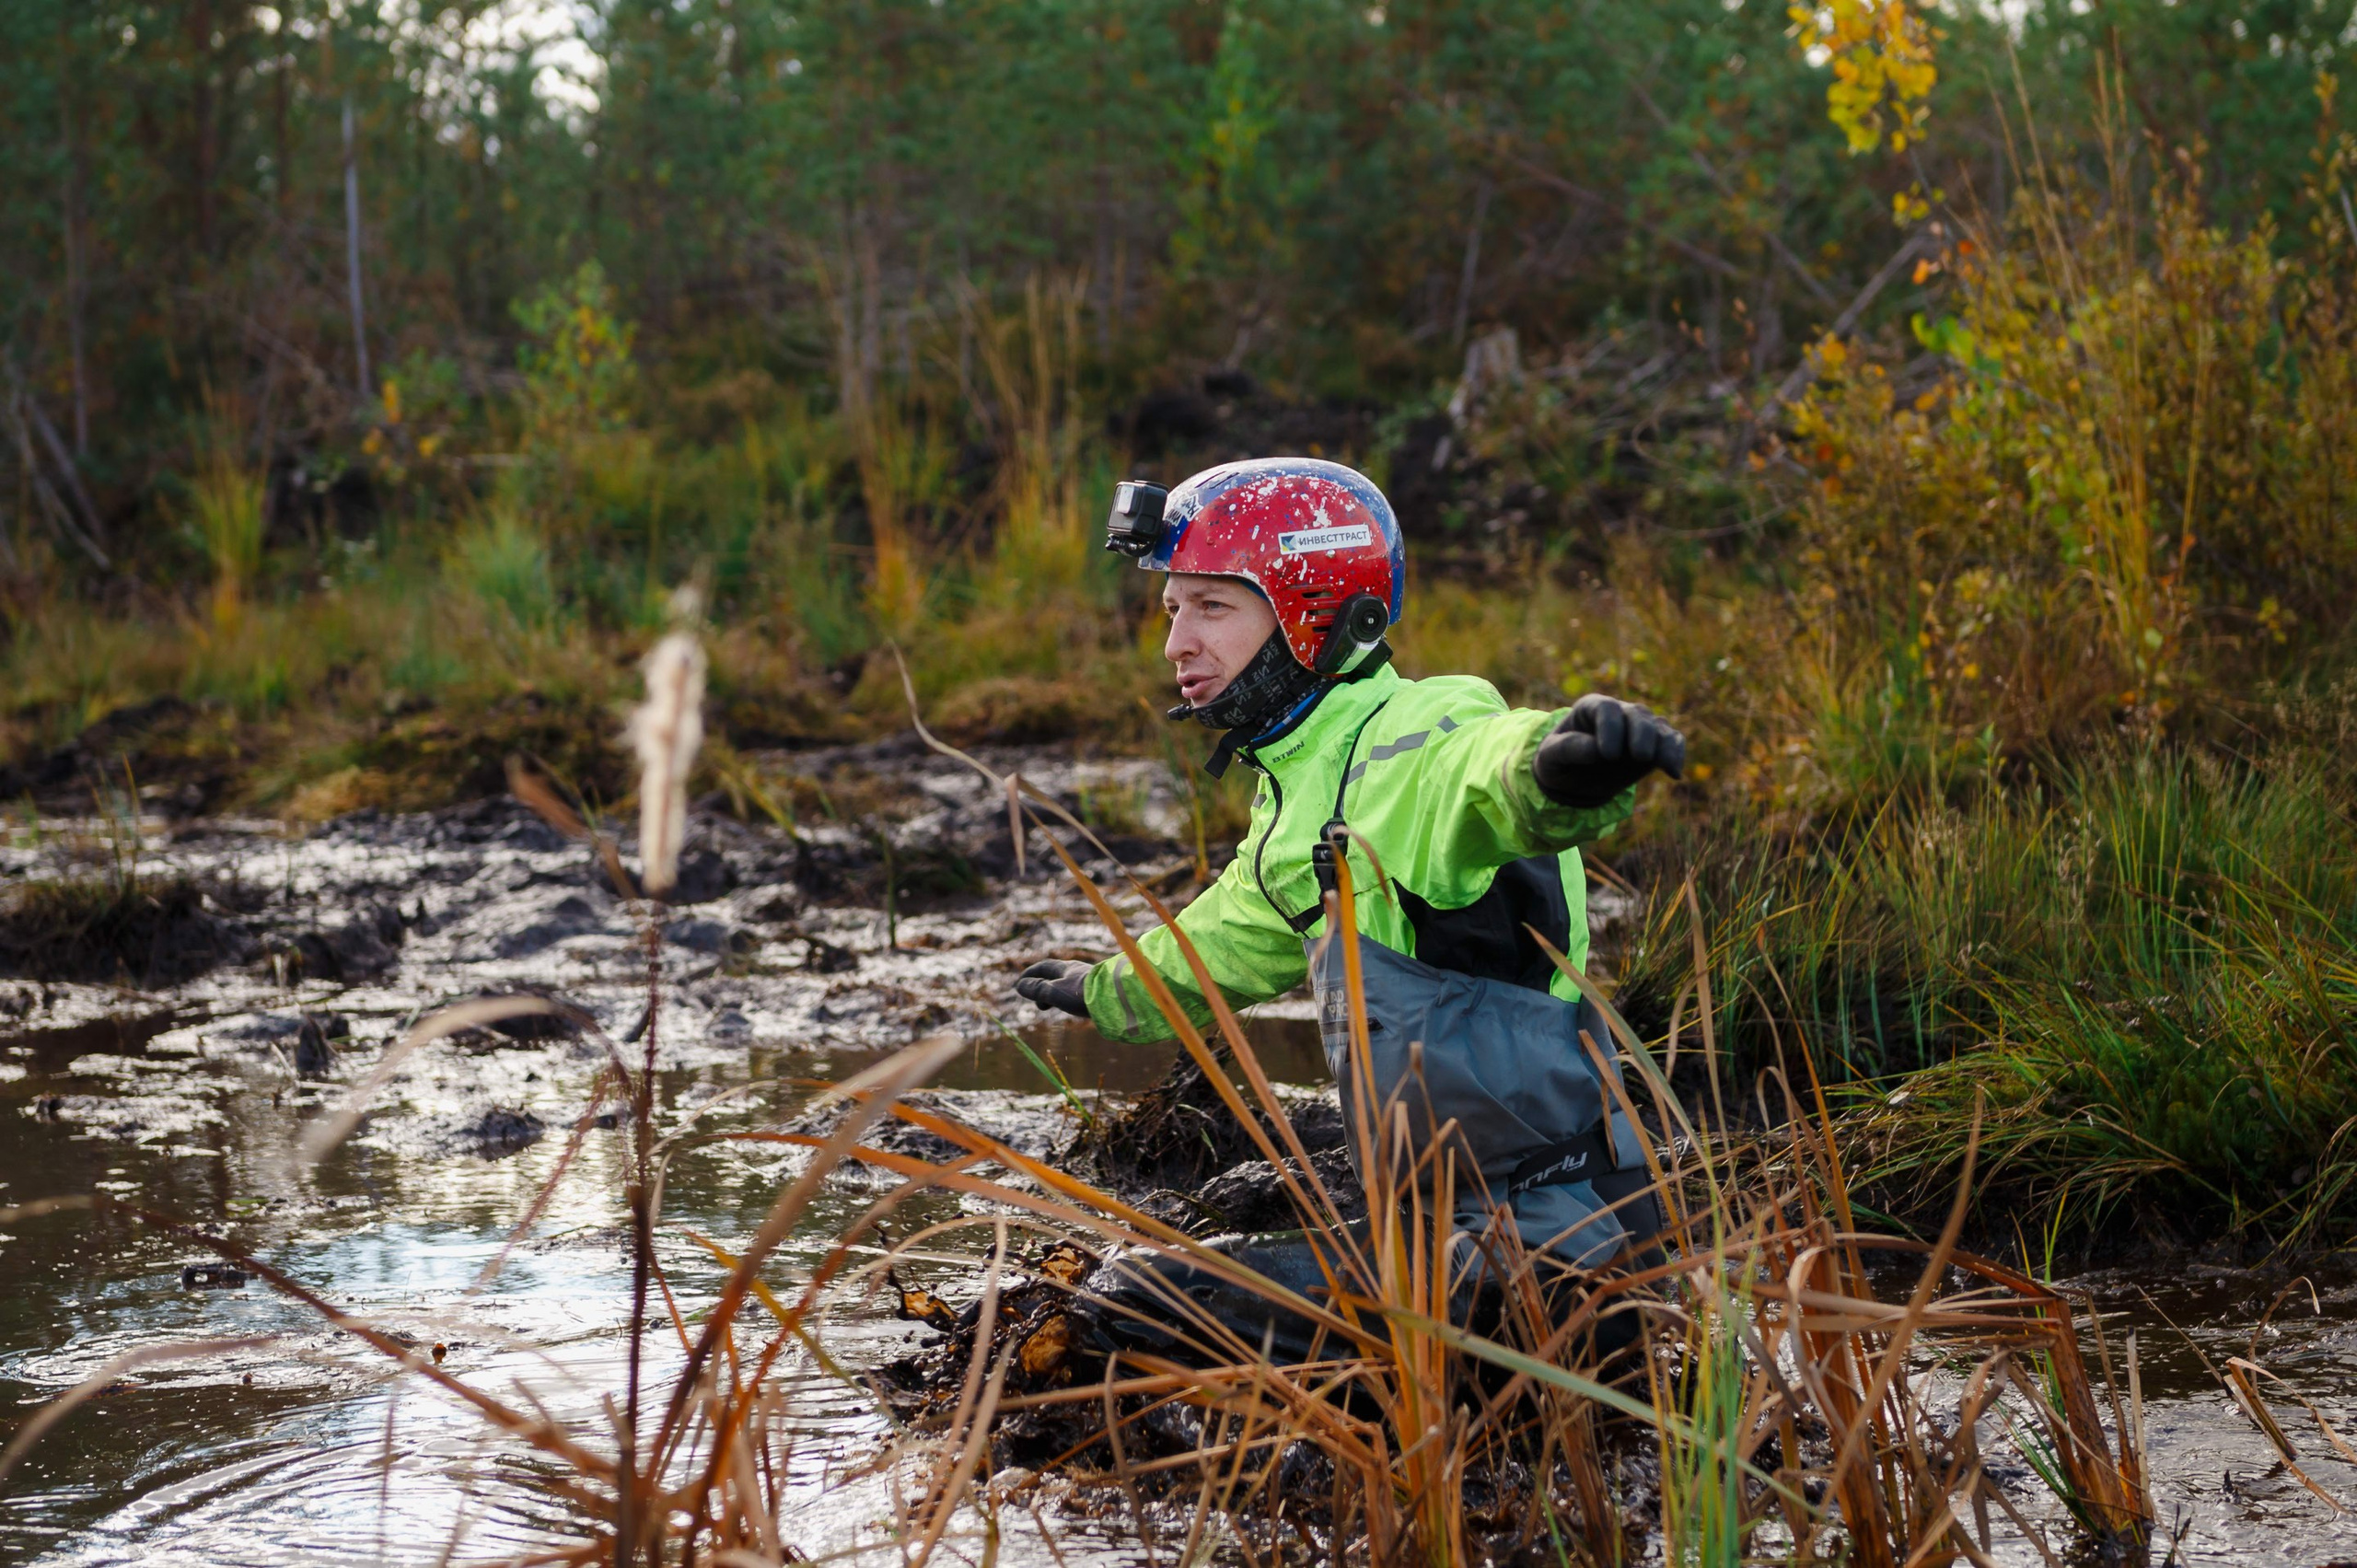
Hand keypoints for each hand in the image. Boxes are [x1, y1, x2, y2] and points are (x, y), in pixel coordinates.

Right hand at [1015, 958, 1091, 1018]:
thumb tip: (1019, 986)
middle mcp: (1076, 972)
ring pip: (1065, 985)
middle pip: (1054, 976)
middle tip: (1037, 1002)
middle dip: (1041, 986)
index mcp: (1065, 969)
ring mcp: (1087, 981)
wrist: (1116, 998)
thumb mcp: (1054, 992)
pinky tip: (1071, 1007)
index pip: (1042, 967)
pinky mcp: (1096, 992)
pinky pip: (1076, 993)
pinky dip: (1066, 999)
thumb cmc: (1083, 993)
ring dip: (1054, 994)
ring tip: (1050, 1006)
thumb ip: (1036, 990)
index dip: (1029, 975)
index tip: (1019, 984)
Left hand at [1533, 695, 1685, 807]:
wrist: (1575, 778)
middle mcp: (1620, 712)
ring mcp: (1640, 727)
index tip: (1607, 755)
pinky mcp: (1655, 745)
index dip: (1610, 728)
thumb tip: (1596, 750)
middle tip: (1639, 756)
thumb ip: (1569, 749)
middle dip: (1641, 734)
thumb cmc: (1558, 761)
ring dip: (1663, 745)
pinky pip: (1673, 742)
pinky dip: (1676, 755)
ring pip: (1659, 727)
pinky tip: (1675, 774)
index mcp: (1592, 707)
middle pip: (1637, 714)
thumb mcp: (1551, 757)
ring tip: (1666, 766)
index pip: (1606, 709)